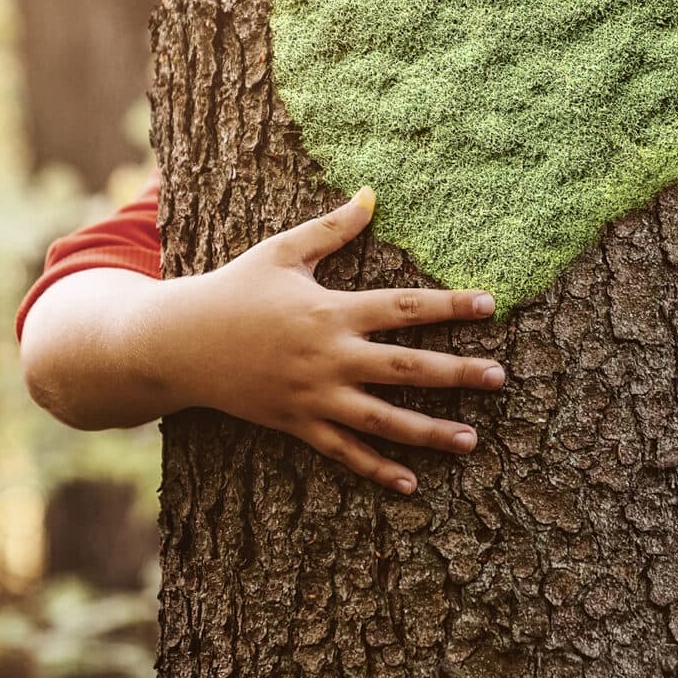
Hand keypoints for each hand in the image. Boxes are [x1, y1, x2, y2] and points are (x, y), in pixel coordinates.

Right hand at [143, 187, 504, 494]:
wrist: (176, 343)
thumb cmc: (232, 290)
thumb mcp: (281, 252)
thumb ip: (332, 229)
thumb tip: (372, 194)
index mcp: (331, 310)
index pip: (404, 307)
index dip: (450, 305)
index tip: (490, 305)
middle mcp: (329, 357)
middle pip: (405, 367)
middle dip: (456, 373)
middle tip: (500, 377)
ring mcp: (313, 396)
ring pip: (382, 419)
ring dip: (429, 431)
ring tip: (471, 440)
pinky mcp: (296, 424)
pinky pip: (342, 452)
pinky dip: (376, 469)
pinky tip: (411, 483)